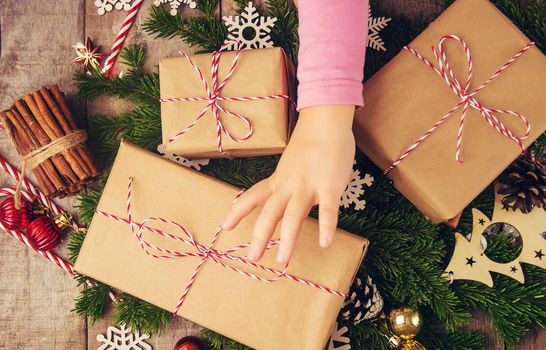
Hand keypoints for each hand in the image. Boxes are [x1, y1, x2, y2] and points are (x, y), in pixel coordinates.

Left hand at [222, 105, 355, 263]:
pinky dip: (327, 226)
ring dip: (288, 239)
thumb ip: (286, 182)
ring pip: (294, 215)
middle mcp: (288, 184)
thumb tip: (282, 198)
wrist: (325, 121)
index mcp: (278, 179)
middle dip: (260, 236)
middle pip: (270, 213)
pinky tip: (325, 242)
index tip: (224, 227)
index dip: (238, 212)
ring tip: (283, 260)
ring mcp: (308, 185)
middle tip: (252, 257)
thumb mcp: (290, 163)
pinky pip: (328, 209)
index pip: (253, 196)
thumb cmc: (310, 142)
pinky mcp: (330, 186)